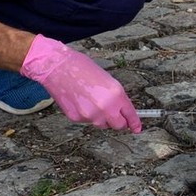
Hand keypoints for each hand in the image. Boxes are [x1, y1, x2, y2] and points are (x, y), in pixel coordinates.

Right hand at [20, 35, 140, 131]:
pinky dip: (86, 115)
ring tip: (91, 101)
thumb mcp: (108, 80)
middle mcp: (105, 107)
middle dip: (118, 121)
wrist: (58, 67)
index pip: (130, 114)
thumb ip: (116, 97)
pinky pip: (87, 121)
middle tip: (114, 114)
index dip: (135, 123)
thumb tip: (121, 109)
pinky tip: (80, 101)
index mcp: (116, 94)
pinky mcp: (77, 118)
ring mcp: (90, 115)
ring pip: (101, 124)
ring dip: (101, 118)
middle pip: (118, 126)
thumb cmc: (82, 67)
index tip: (137, 128)